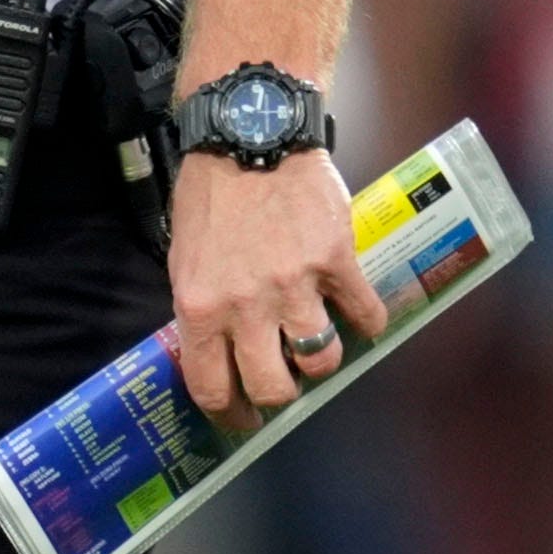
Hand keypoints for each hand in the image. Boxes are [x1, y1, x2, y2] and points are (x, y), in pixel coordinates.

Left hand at [168, 147, 387, 435]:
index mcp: (200, 304)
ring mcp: (294, 285)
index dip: (230, 413)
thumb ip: (203, 305)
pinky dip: (367, 323)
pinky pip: (365, 316)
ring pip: (320, 362)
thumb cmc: (212, 193)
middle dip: (280, 393)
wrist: (250, 134)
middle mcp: (246, 304)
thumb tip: (217, 351)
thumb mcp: (185, 254)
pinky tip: (359, 315)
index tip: (241, 419)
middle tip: (284, 379)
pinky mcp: (336, 261)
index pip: (212, 386)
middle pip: (273, 388)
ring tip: (316, 343)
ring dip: (320, 360)